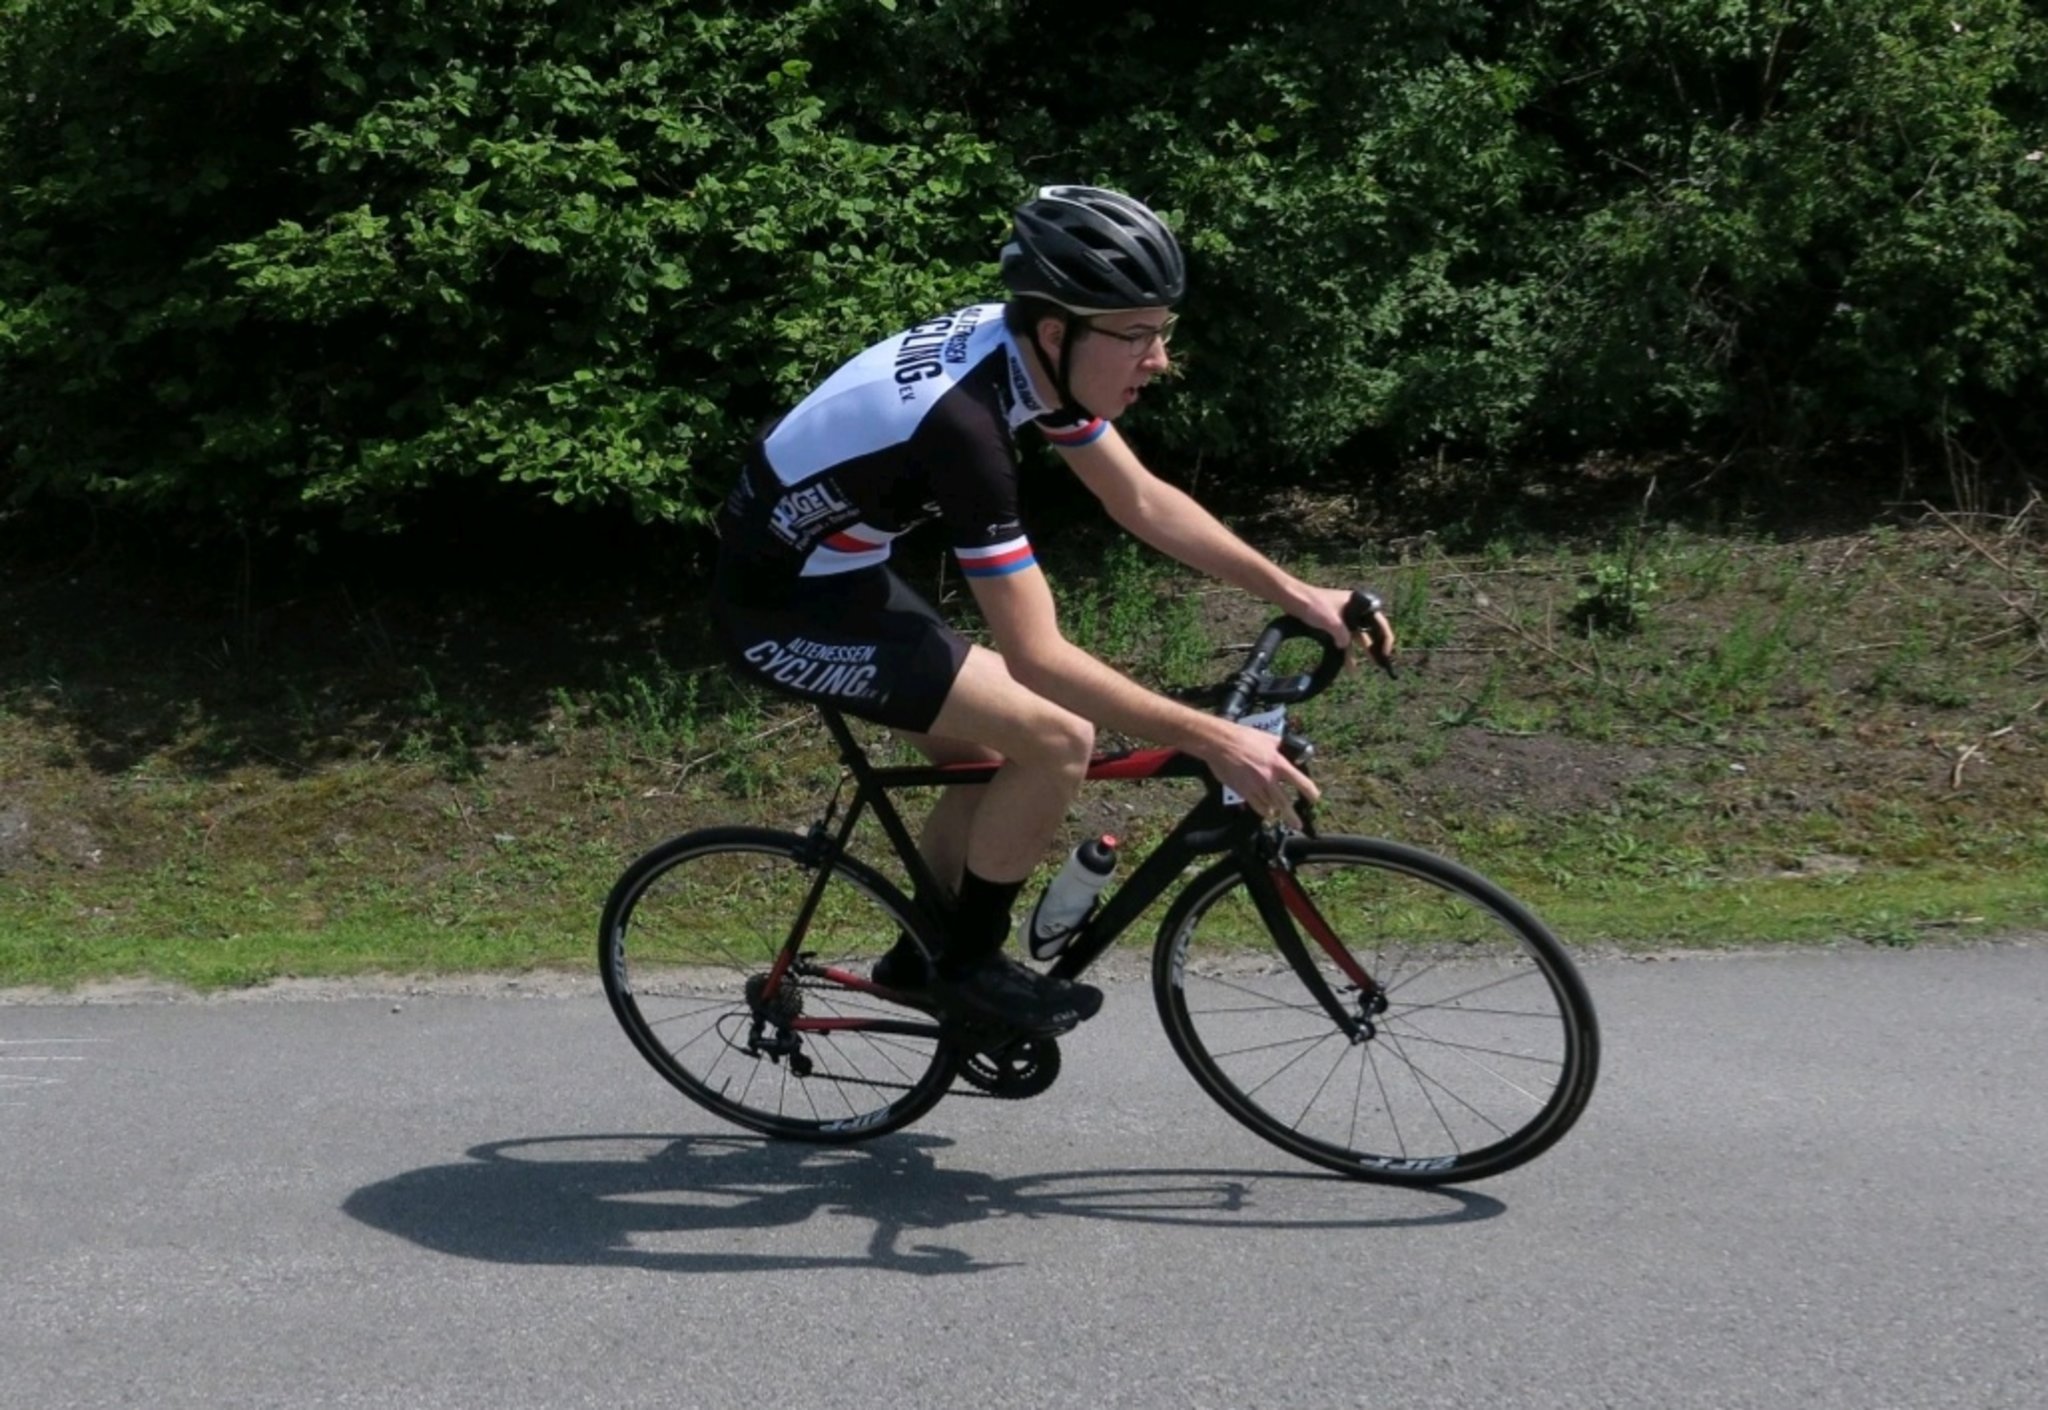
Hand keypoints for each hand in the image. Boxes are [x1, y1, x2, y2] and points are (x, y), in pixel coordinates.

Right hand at [1199, 720, 1319, 828]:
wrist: (1221, 744)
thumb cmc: (1244, 738)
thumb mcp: (1269, 739)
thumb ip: (1282, 748)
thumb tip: (1292, 751)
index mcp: (1278, 763)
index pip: (1299, 781)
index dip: (1310, 792)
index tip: (1315, 798)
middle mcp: (1268, 778)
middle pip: (1284, 802)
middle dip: (1292, 816)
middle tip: (1298, 825)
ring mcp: (1255, 787)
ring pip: (1270, 805)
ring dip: (1276, 811)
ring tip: (1279, 815)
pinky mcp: (1243, 791)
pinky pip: (1257, 806)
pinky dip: (1263, 811)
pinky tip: (1267, 813)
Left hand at [1292, 584, 1396, 669]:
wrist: (1293, 598)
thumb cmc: (1312, 604)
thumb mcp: (1331, 621)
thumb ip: (1342, 635)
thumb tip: (1344, 646)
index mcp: (1358, 604)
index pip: (1379, 621)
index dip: (1385, 637)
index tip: (1385, 652)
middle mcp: (1353, 610)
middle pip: (1369, 630)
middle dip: (1374, 647)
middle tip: (1379, 663)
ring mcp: (1343, 617)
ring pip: (1356, 637)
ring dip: (1359, 652)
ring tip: (1362, 668)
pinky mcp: (1332, 623)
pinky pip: (1344, 639)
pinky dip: (1346, 650)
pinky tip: (1348, 664)